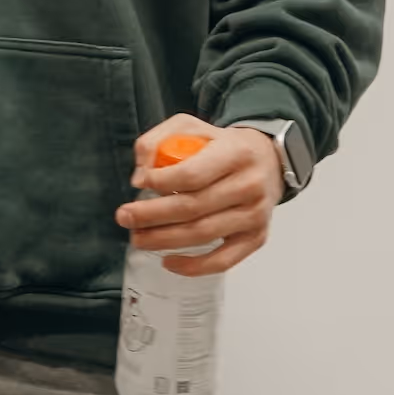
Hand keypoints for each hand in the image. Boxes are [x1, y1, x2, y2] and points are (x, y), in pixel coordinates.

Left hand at [114, 114, 284, 276]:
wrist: (268, 161)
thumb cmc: (224, 146)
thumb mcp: (191, 127)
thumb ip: (159, 141)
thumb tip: (140, 174)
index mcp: (235, 153)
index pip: (192, 174)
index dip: (160, 182)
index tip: (139, 183)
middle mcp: (249, 185)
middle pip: (193, 207)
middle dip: (152, 215)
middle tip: (125, 217)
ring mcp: (254, 215)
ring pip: (202, 234)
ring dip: (164, 240)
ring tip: (138, 238)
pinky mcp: (256, 237)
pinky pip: (223, 260)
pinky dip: (193, 267)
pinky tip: (168, 261)